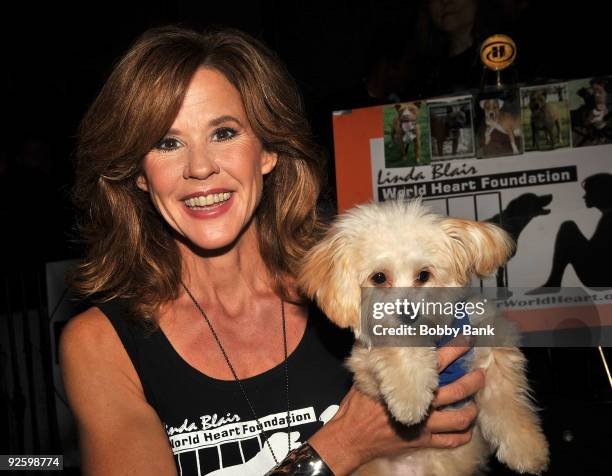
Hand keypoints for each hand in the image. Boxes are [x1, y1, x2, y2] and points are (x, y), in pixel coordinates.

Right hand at [309, 344, 484, 475]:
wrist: (351, 437)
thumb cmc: (356, 406)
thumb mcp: (366, 377)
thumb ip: (379, 362)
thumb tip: (380, 338)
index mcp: (409, 385)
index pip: (438, 362)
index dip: (455, 349)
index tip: (467, 339)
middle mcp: (421, 405)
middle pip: (456, 389)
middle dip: (473, 380)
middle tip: (481, 374)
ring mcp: (424, 426)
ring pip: (459, 419)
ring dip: (471, 410)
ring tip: (476, 403)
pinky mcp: (422, 442)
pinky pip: (450, 441)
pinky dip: (463, 435)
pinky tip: (467, 430)